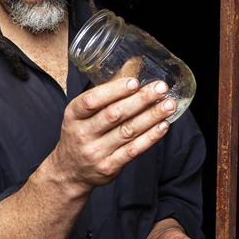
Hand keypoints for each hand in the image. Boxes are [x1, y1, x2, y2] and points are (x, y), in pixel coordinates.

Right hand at [40, 75, 175, 195]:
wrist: (69, 172)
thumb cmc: (80, 134)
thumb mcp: (82, 113)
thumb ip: (106, 92)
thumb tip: (132, 66)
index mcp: (73, 115)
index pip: (91, 100)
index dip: (114, 90)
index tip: (135, 82)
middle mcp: (83, 134)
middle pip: (114, 114)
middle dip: (141, 100)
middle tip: (161, 88)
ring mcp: (96, 152)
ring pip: (127, 131)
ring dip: (151, 116)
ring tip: (169, 105)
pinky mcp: (109, 167)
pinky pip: (133, 151)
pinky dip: (150, 137)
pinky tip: (163, 125)